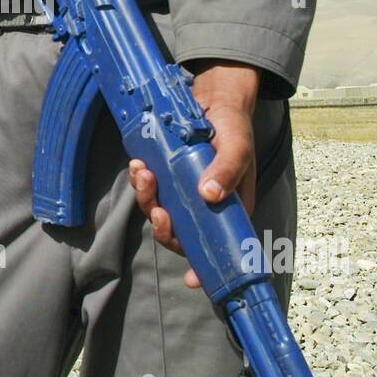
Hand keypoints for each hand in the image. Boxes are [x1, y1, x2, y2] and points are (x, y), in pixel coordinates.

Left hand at [128, 60, 259, 288]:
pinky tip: (139, 165)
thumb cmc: (233, 126)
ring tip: (143, 174)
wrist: (214, 98)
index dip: (205, 265)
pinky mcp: (168, 177)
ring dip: (149, 200)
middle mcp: (205, 207)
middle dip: (165, 226)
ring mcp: (184, 193)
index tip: (193, 278)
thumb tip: (209, 195)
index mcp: (229, 210)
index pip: (217, 246)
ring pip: (162, 212)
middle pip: (181, 233)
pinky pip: (152, 189)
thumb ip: (229, 168)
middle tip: (158, 208)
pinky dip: (143, 182)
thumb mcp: (238, 146)